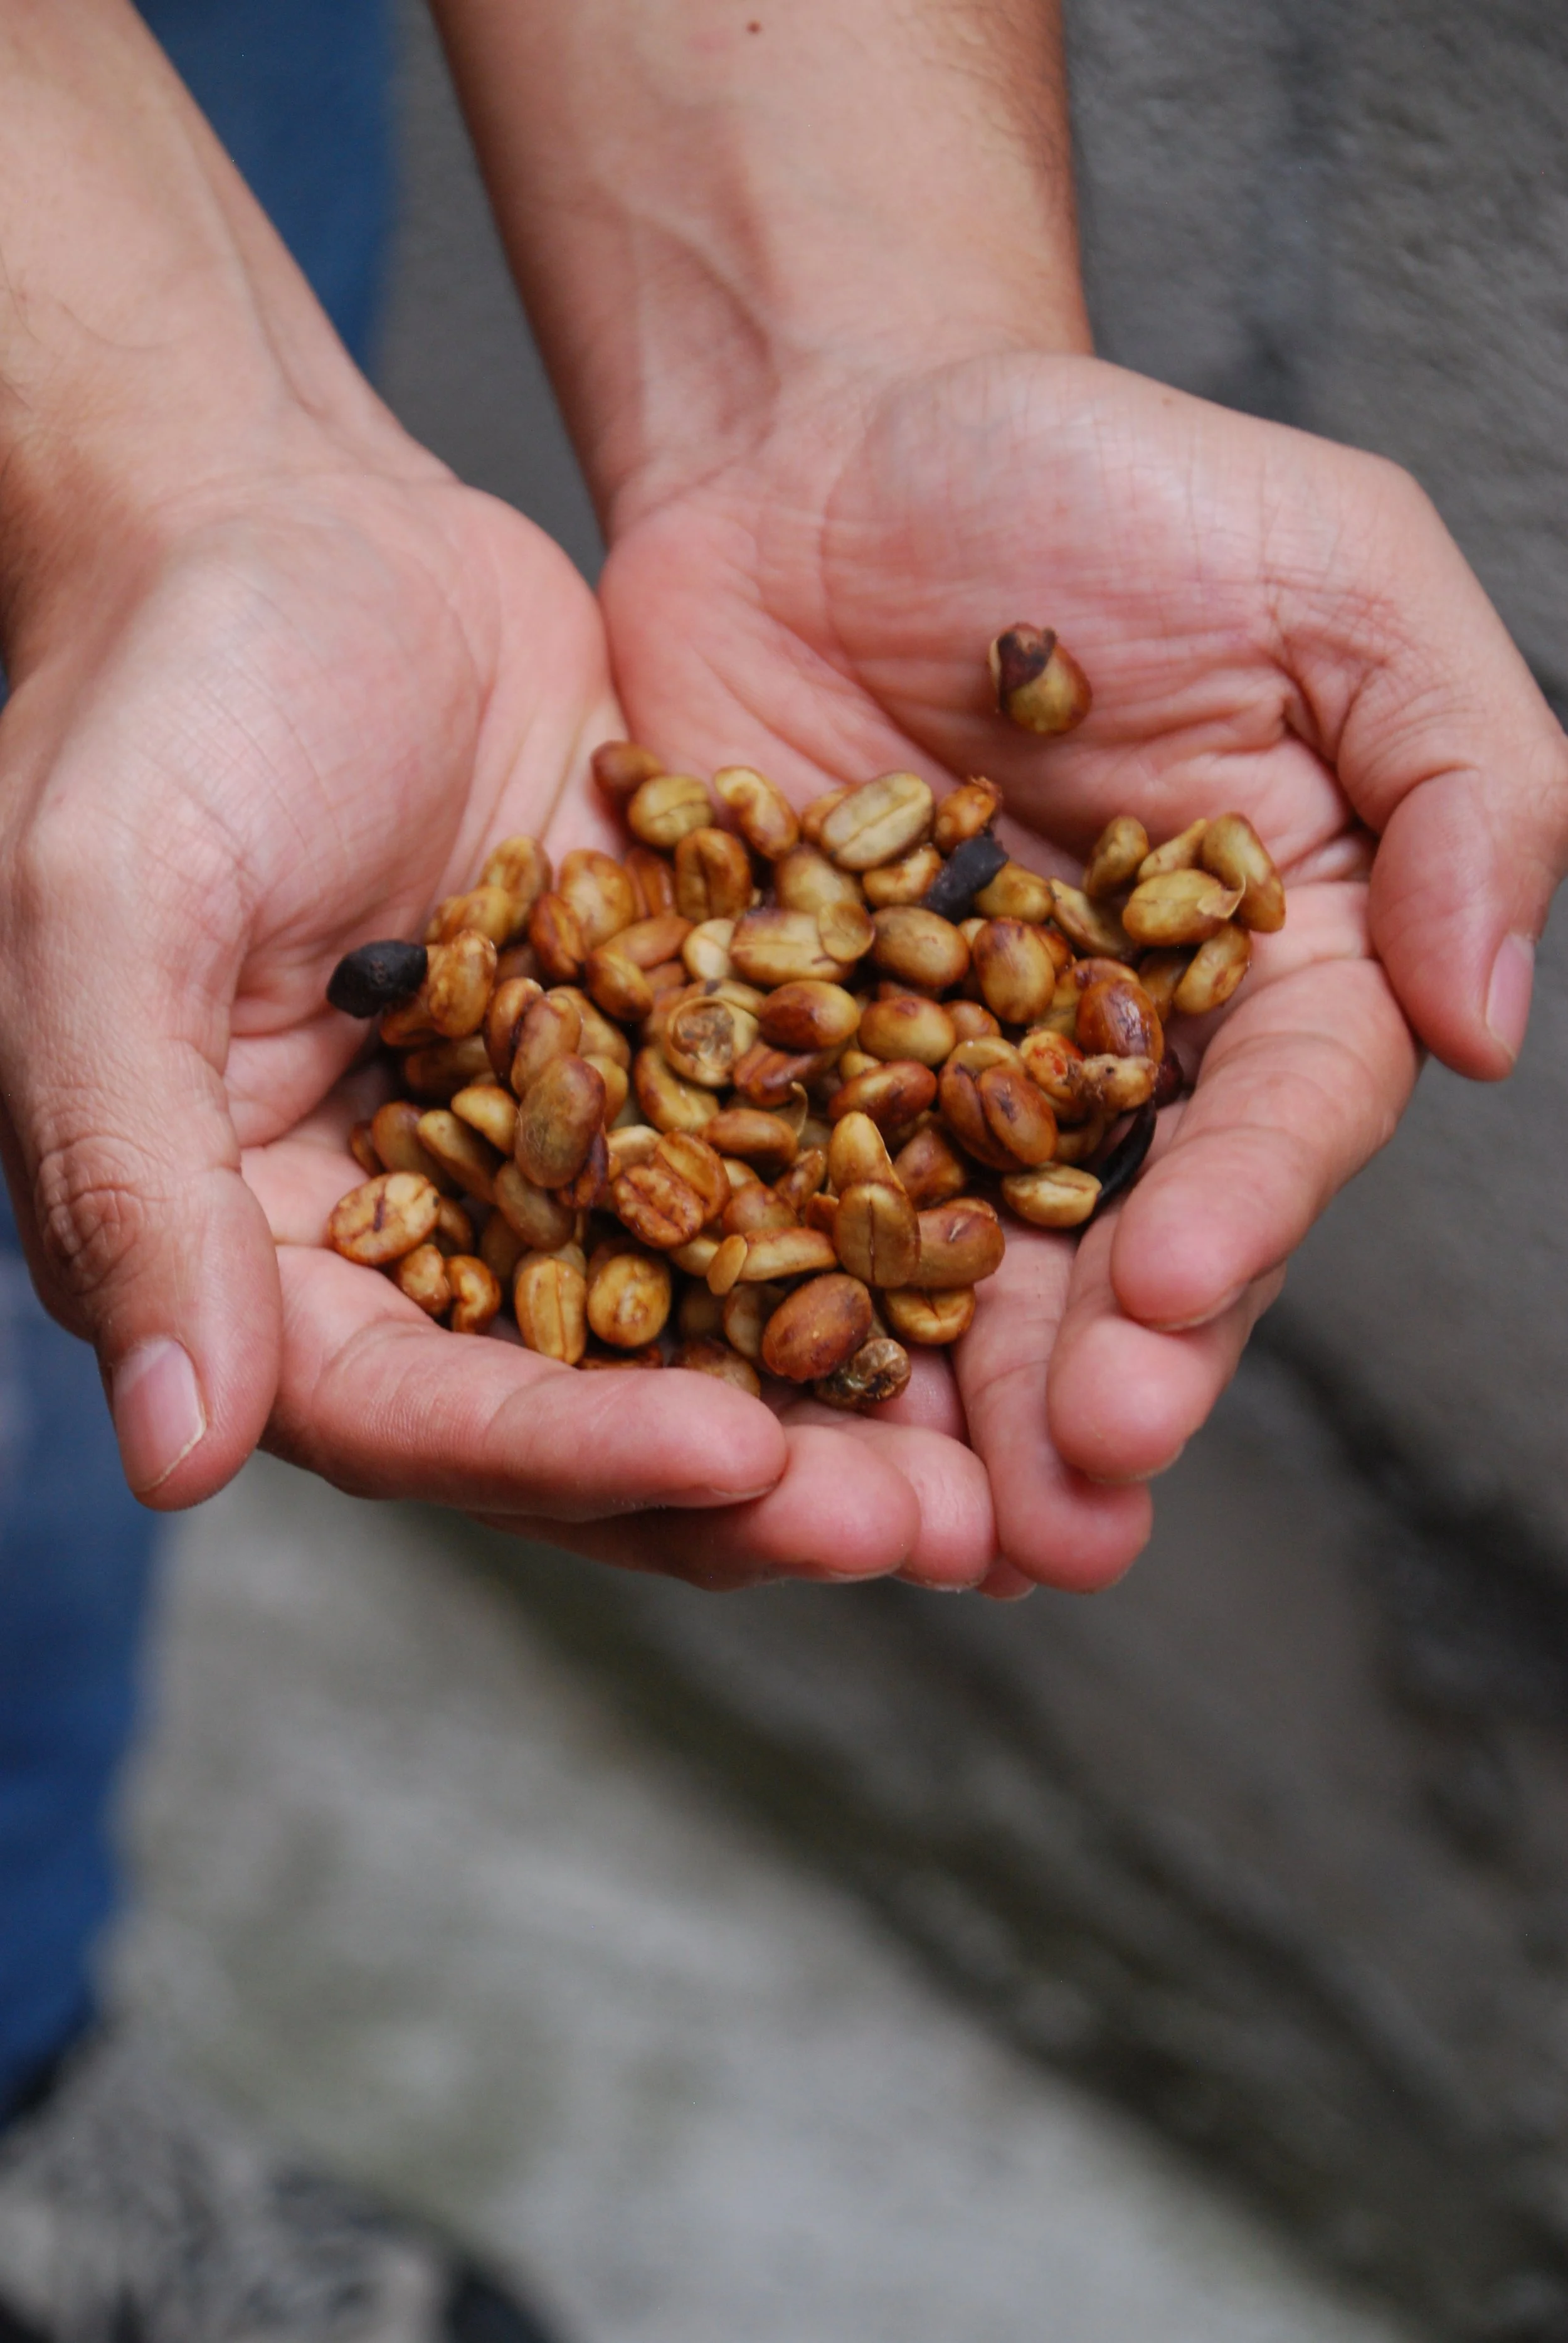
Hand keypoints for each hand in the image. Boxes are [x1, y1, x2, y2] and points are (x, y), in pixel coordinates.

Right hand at [0, 438, 953, 1590]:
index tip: (739, 1459)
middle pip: (592, 1414)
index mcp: (264, 1254)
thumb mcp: (107, 916)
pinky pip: (793, 1167)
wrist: (297, 529)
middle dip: (759, 1481)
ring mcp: (563, 1157)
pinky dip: (893, 1230)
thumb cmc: (166, 702)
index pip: (416, 1411)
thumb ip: (128, 1174)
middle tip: (938, 1528)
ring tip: (1016, 1460)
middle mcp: (424, 1239)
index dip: (571, 1452)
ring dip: (857, 1401)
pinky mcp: (674, 1061)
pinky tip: (1025, 1264)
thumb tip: (178, 1455)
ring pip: (718, 1321)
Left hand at [594, 350, 1567, 1588]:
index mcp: (1275, 965)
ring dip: (950, 1414)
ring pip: (958, 1274)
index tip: (1169, 1292)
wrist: (824, 443)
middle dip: (1104, 1374)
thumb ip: (1463, 781)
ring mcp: (938, 1080)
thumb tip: (1490, 1028)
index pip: (1283, 1118)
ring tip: (929, 1534)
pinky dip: (769, 1308)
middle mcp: (1117, 1058)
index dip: (1241, 1217)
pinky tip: (752, 1416)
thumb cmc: (1093, 478)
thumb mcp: (1334, 574)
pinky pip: (775, 1205)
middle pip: (1124, 1246)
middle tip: (1069, 1501)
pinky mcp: (778, 1069)